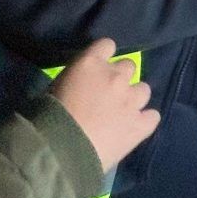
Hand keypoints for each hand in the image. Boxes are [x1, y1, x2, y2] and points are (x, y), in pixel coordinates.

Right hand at [50, 39, 159, 175]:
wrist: (57, 152)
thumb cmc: (44, 120)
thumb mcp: (54, 89)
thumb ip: (75, 81)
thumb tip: (80, 88)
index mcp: (90, 63)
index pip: (107, 45)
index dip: (103, 56)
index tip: (97, 68)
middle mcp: (116, 76)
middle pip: (128, 66)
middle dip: (119, 79)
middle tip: (105, 96)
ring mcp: (131, 99)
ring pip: (143, 89)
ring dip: (133, 98)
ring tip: (120, 114)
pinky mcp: (140, 124)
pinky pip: (152, 116)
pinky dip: (144, 121)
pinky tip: (132, 129)